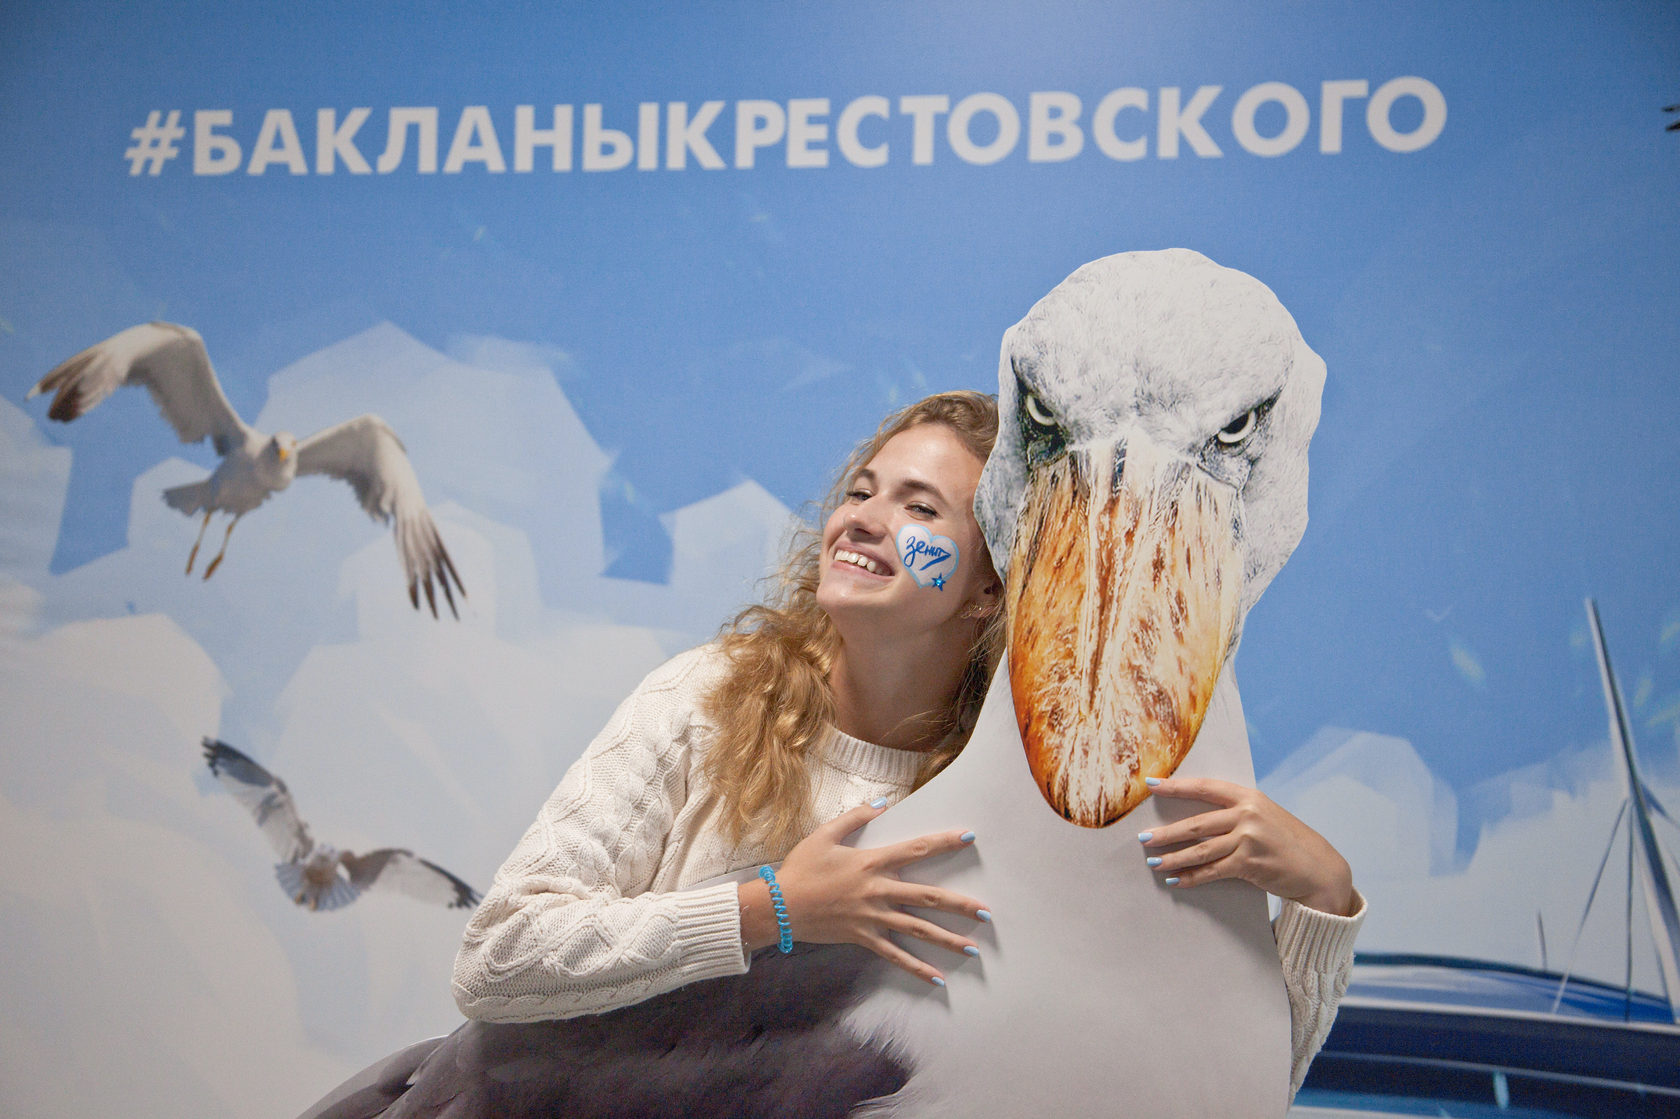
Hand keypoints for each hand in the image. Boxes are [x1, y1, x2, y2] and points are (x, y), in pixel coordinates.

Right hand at [741, 800, 988, 985]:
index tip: (968, 838)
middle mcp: (878, 891)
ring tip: (973, 948)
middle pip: (928, 897)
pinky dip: (917, 967)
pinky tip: (937, 978)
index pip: (916, 850)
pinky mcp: (864, 938)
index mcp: (872, 863)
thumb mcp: (825, 835)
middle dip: (960, 905)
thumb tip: (882, 803)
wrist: (779, 906)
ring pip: (917, 929)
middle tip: (986, 913)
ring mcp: (873, 918)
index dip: (943, 843)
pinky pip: (895, 955)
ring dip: (947, 939)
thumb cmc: (800, 868)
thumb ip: (856, 818)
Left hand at [1139, 777, 1355, 916]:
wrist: (1320, 869)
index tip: (1151, 784)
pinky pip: (1213, 871)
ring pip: (1201, 849)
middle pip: (1197, 823)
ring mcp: (1250, 839)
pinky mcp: (1250, 864)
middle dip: (1166, 832)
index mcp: (1249, 797)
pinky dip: (1192, 877)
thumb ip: (1236, 812)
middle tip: (1142, 838)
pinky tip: (1176, 880)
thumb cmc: (1288, 841)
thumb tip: (1197, 816)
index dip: (1176, 785)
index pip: (1205, 787)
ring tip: (1153, 861)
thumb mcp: (1265, 816)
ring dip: (1174, 857)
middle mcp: (1248, 814)